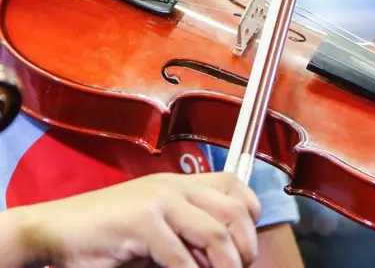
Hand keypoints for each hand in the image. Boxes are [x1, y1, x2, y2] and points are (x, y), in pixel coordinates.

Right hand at [16, 172, 260, 267]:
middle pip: (234, 211)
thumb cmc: (108, 232)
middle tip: (241, 267)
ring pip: (215, 234)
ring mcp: (158, 201)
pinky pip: (180, 257)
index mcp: (180, 182)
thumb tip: (224, 258)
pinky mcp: (141, 222)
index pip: (235, 184)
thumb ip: (189, 234)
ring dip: (225, 265)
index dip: (250, 213)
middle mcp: (174, 186)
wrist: (56, 229)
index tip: (247, 243)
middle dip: (246, 246)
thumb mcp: (157, 225)